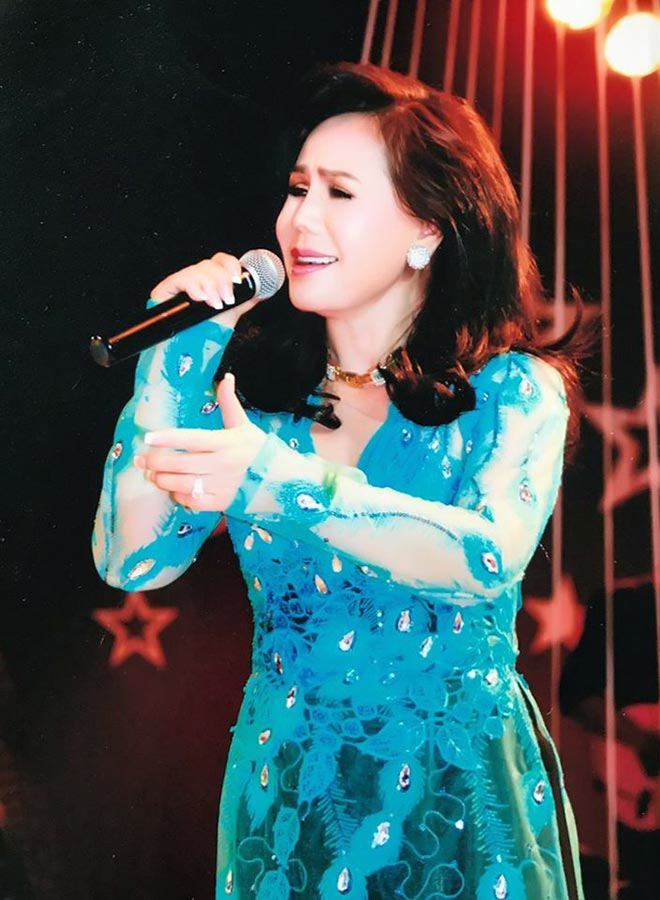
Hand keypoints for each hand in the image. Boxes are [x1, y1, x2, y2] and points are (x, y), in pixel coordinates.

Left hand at [133, 373, 267, 511]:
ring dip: (161, 479)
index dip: (168, 438)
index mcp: (225, 442)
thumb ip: (229, 402)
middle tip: (142, 458)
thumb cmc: (256, 450)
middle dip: (155, 461)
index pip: (191, 439)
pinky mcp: (221, 502)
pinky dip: (178, 495)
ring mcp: (221, 485)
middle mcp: (221, 464)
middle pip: (179, 463)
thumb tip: (226, 377)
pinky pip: (191, 500)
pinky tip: (174, 488)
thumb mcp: (243, 425)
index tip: (148, 437)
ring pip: (181, 483)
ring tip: (152, 473)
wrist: (278, 480)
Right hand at [149, 251, 260, 327]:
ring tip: (215, 304)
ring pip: (197, 270)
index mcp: (209, 281)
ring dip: (211, 286)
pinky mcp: (164, 290)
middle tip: (227, 299)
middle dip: (222, 280)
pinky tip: (200, 299)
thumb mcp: (231, 313)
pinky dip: (195, 287)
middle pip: (209, 264)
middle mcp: (194, 280)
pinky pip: (181, 278)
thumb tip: (260, 292)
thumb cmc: (207, 334)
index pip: (220, 261)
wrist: (190, 352)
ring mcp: (179, 284)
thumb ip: (245, 300)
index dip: (231, 265)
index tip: (238, 280)